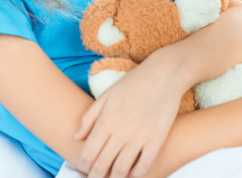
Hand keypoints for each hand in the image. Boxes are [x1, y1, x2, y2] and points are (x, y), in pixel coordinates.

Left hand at [74, 51, 189, 177]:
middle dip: (95, 176)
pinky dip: (137, 174)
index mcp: (106, 120)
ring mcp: (140, 136)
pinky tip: (133, 173)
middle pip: (102, 165)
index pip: (88, 153)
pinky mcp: (157, 139)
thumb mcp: (107, 95)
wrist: (165, 73)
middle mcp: (121, 131)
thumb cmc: (134, 82)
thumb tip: (76, 137)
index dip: (82, 166)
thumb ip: (89, 117)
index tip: (84, 168)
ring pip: (122, 169)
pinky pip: (145, 165)